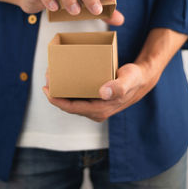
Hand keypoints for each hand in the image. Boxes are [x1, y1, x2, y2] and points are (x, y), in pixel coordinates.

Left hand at [42, 63, 160, 121]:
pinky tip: (63, 79)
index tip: (46, 89)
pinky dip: (68, 89)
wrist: (141, 79)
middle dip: (55, 93)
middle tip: (47, 77)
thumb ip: (119, 86)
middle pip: (69, 105)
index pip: (72, 108)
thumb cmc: (134, 78)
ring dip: (60, 91)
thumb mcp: (128, 79)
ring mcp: (94, 108)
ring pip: (71, 101)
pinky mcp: (94, 101)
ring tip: (51, 76)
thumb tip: (103, 92)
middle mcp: (96, 112)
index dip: (56, 100)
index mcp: (100, 110)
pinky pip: (77, 97)